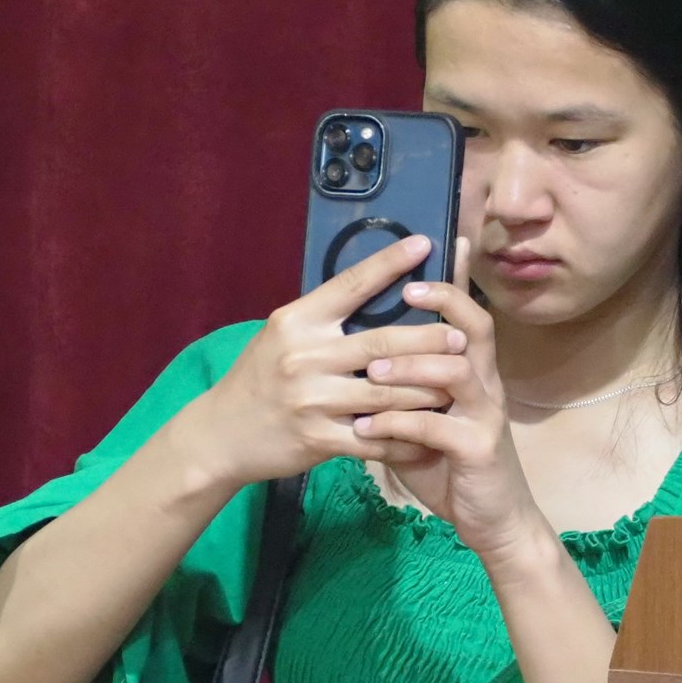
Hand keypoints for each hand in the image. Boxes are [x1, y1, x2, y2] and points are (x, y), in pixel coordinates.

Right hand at [175, 234, 467, 489]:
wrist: (221, 434)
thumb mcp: (282, 335)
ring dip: (427, 390)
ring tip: (457, 383)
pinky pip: (376, 438)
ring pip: (388, 393)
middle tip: (460, 337)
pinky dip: (407, 437)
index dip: (390, 262)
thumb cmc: (260, 378)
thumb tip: (376, 286)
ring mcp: (312, 400)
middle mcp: (305, 356)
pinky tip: (431, 433)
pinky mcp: (319, 439)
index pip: (350, 285)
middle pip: (382, 343)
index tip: (425, 243)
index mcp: (297, 321)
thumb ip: (324, 317)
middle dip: (428, 339)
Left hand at [349, 239, 551, 566]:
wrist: (493, 522)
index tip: (422, 259)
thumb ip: (405, 391)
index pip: (467, 316)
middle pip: (472, 329)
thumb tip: (362, 360)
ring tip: (371, 370)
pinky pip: (436, 428)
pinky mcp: (477, 451)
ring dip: (411, 367)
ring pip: (455, 372)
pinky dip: (398, 425)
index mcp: (475, 375)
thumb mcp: (428, 422)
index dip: (451, 283)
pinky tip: (368, 428)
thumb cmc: (453, 469)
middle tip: (403, 292)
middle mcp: (487, 387)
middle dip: (438, 306)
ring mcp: (485, 417)